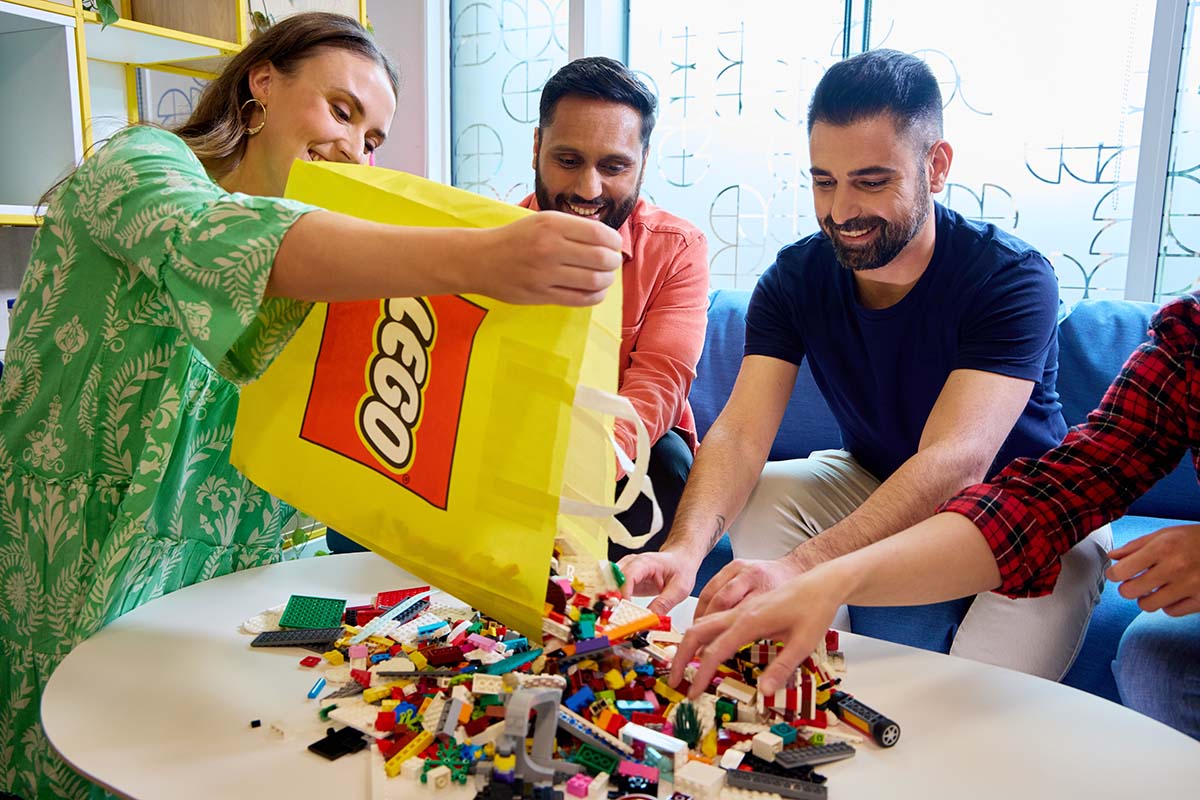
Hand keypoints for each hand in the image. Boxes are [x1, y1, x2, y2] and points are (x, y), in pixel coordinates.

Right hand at [478, 212, 621, 305]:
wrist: (479, 259)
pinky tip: (595, 291)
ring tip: (605, 277)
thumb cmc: (515, 238)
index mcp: (552, 225)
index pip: (599, 233)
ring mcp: (545, 274)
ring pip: (594, 281)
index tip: (614, 245)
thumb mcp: (542, 221)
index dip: (614, 242)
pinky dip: (595, 296)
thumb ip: (572, 228)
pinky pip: (580, 299)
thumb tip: (607, 241)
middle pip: (601, 258)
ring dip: (607, 280)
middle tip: (612, 263)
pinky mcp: (541, 295)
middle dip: (613, 262)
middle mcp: (550, 248)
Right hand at [617, 548, 700, 616]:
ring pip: (609, 584)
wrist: (680, 559)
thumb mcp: (679, 588)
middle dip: (611, 598)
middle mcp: (631, 564)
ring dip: (610, 600)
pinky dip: (613, 602)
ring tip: (614, 617)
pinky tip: (617, 614)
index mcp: (645, 562)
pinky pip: (613, 590)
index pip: (627, 576)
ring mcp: (626, 570)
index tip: (624, 610)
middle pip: (613, 580)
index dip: (623, 593)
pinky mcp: (624, 580)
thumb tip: (650, 620)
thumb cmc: (680, 568)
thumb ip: (664, 604)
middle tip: (614, 617)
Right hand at [670, 565, 845, 697]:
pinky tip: (703, 648)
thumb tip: (763, 693)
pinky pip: (713, 620)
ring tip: (684, 667)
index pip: (715, 651)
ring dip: (688, 644)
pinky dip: (700, 635)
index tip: (692, 693)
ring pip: (702, 624)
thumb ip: (782, 668)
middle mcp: (739, 613)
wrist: (821, 582)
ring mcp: (739, 608)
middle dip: (681, 656)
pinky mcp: (743, 608)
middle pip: (697, 631)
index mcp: (750, 622)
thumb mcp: (803, 643)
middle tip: (674, 679)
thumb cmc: (814, 609)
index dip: (701, 675)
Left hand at [1107, 524, 1199, 615]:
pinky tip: (1172, 594)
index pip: (1122, 570)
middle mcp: (1175, 568)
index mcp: (1162, 548)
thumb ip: (1136, 546)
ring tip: (1152, 589)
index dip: (1114, 574)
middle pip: (1130, 592)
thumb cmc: (1194, 539)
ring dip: (1146, 598)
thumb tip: (1113, 557)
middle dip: (1127, 588)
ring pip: (1148, 605)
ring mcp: (1190, 586)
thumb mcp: (1164, 534)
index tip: (1117, 573)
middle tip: (1133, 582)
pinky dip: (1168, 605)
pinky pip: (1171, 611)